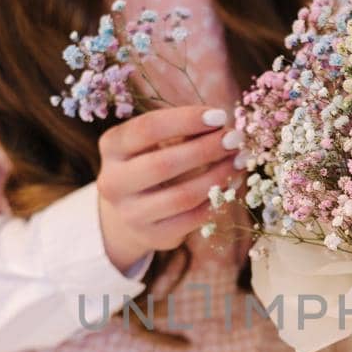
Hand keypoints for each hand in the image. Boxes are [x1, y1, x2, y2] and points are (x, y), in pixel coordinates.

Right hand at [96, 107, 240, 272]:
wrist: (130, 210)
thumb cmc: (150, 161)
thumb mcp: (155, 141)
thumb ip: (182, 131)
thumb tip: (223, 127)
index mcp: (112, 146)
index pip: (147, 129)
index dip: (186, 120)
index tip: (219, 116)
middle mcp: (113, 181)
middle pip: (163, 164)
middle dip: (206, 149)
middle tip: (235, 140)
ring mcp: (130, 213)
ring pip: (181, 196)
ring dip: (217, 176)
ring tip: (239, 161)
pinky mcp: (151, 235)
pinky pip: (191, 219)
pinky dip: (216, 200)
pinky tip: (232, 184)